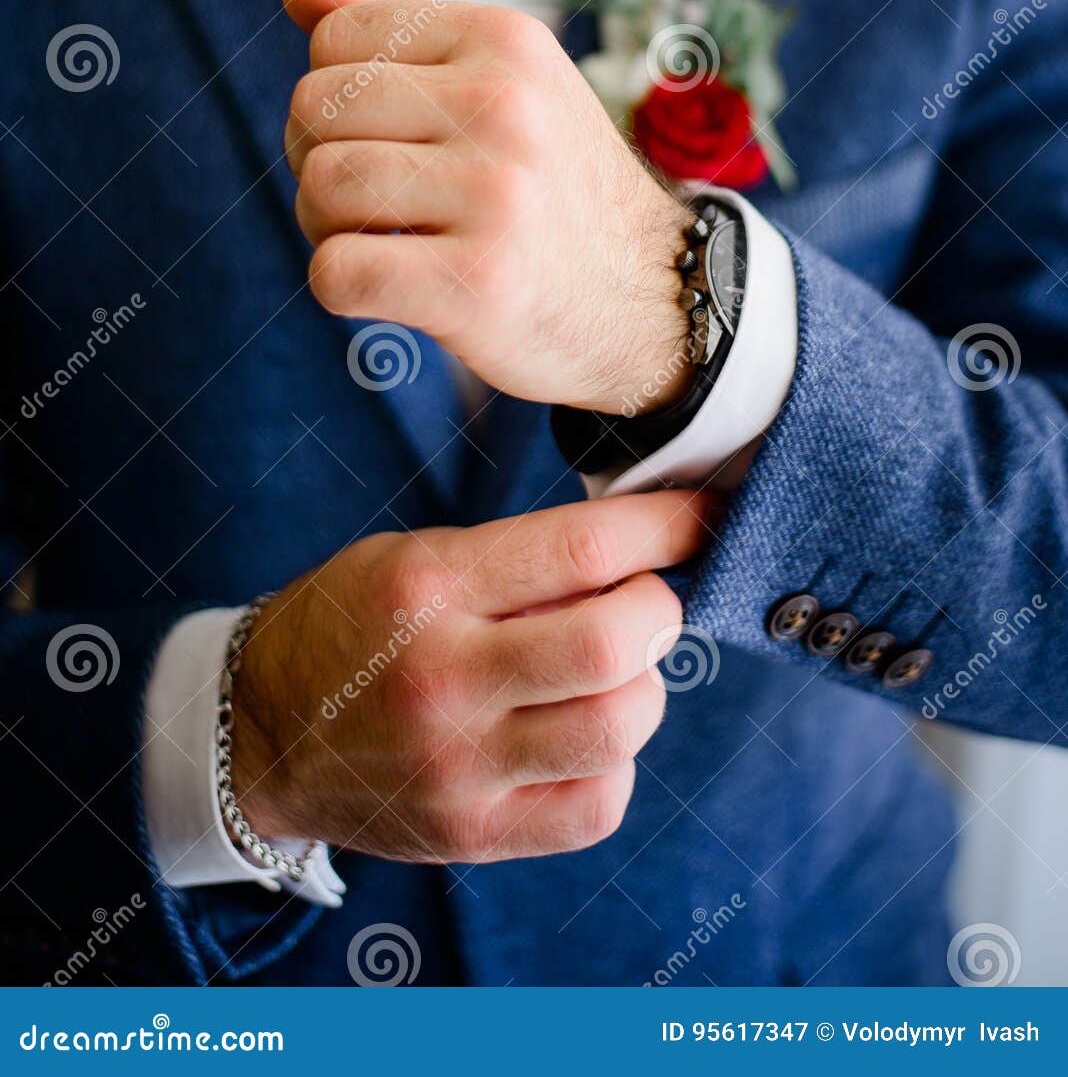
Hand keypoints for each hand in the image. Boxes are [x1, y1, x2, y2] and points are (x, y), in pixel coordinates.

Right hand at [230, 488, 706, 860]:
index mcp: (429, 586)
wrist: (261, 732)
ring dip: (642, 688)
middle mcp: (444, 677)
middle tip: (645, 603)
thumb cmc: (353, 623)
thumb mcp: (416, 556)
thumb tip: (646, 552)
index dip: (666, 526)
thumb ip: (522, 559)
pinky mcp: (472, 833)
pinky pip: (598, 803)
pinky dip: (613, 762)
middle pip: (613, 642)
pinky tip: (580, 734)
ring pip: (619, 726)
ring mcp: (459, 765)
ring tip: (610, 672)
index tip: (702, 516)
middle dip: (659, 609)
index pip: (582, 549)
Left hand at [282, 0, 692, 412]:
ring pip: (319, 187)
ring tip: (386, 240)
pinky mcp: (478, 282)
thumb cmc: (553, 186)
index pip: (334, 34)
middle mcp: (504, 106)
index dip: (334, 91)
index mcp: (505, 40)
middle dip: (318, 158)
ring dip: (327, 228)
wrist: (656, 297)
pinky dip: (343, 288)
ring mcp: (495, 195)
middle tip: (378, 199)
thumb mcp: (504, 80)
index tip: (384, 135)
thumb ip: (399, 24)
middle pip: (314, 108)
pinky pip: (336, 273)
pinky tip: (394, 288)